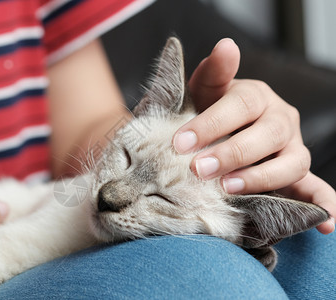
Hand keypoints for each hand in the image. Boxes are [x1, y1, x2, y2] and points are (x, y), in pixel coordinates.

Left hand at [173, 38, 335, 233]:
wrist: (219, 131)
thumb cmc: (207, 111)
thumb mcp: (203, 92)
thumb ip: (213, 73)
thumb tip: (226, 46)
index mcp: (255, 96)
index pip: (239, 106)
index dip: (210, 124)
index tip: (180, 143)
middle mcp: (279, 119)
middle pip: (266, 135)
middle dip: (231, 154)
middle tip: (198, 169)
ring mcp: (292, 148)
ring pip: (291, 163)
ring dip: (262, 178)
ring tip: (229, 189)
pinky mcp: (298, 174)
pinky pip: (316, 189)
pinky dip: (324, 204)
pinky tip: (327, 223)